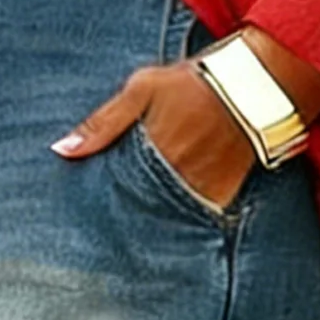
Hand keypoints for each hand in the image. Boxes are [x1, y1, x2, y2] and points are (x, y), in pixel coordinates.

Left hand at [50, 24, 319, 212]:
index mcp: (149, 153)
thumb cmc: (195, 79)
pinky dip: (181, 222)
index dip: (97, 205)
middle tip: (99, 238)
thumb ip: (103, 122)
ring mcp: (199, 190)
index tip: (80, 218)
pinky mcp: (222, 196)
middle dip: (120, 220)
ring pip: (164, 218)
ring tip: (128, 239)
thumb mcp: (143, 88)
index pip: (113, 191)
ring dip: (148, 222)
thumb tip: (61, 149)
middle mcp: (174, 177)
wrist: (258, 83)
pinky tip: (167, 225)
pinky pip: (196, 218)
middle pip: (137, 210)